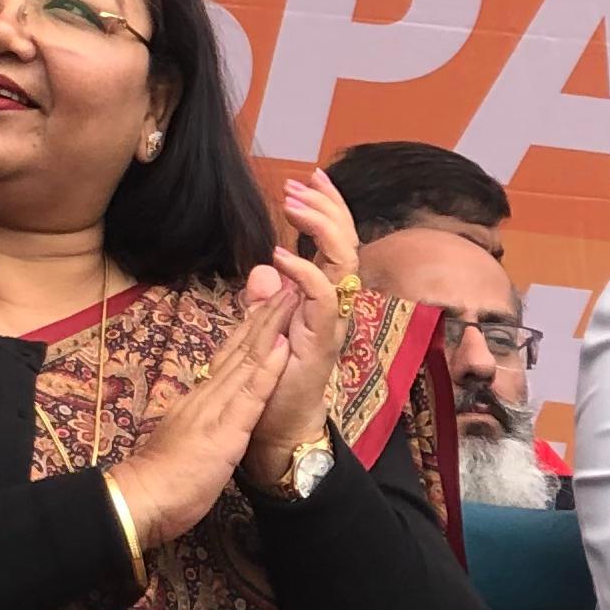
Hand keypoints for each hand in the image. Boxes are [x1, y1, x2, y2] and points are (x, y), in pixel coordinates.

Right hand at [111, 281, 295, 552]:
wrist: (143, 498)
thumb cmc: (161, 477)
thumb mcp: (181, 439)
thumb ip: (195, 419)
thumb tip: (202, 407)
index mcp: (197, 398)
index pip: (227, 357)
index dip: (249, 329)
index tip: (267, 304)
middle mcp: (205, 394)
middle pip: (238, 349)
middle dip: (263, 316)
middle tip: (284, 284)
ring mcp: (214, 409)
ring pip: (246, 361)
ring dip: (270, 328)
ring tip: (289, 298)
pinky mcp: (223, 430)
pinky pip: (249, 395)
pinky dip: (266, 368)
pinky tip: (281, 345)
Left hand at [239, 166, 355, 491]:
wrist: (276, 430)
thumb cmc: (272, 383)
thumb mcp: (263, 330)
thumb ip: (265, 298)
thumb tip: (264, 265)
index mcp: (320, 300)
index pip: (333, 244)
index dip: (327, 210)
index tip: (310, 179)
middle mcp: (332, 307)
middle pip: (346, 244)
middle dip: (328, 208)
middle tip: (305, 181)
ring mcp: (330, 323)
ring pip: (342, 264)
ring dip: (321, 228)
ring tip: (296, 204)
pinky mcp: (321, 342)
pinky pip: (322, 299)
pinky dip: (305, 273)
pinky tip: (284, 254)